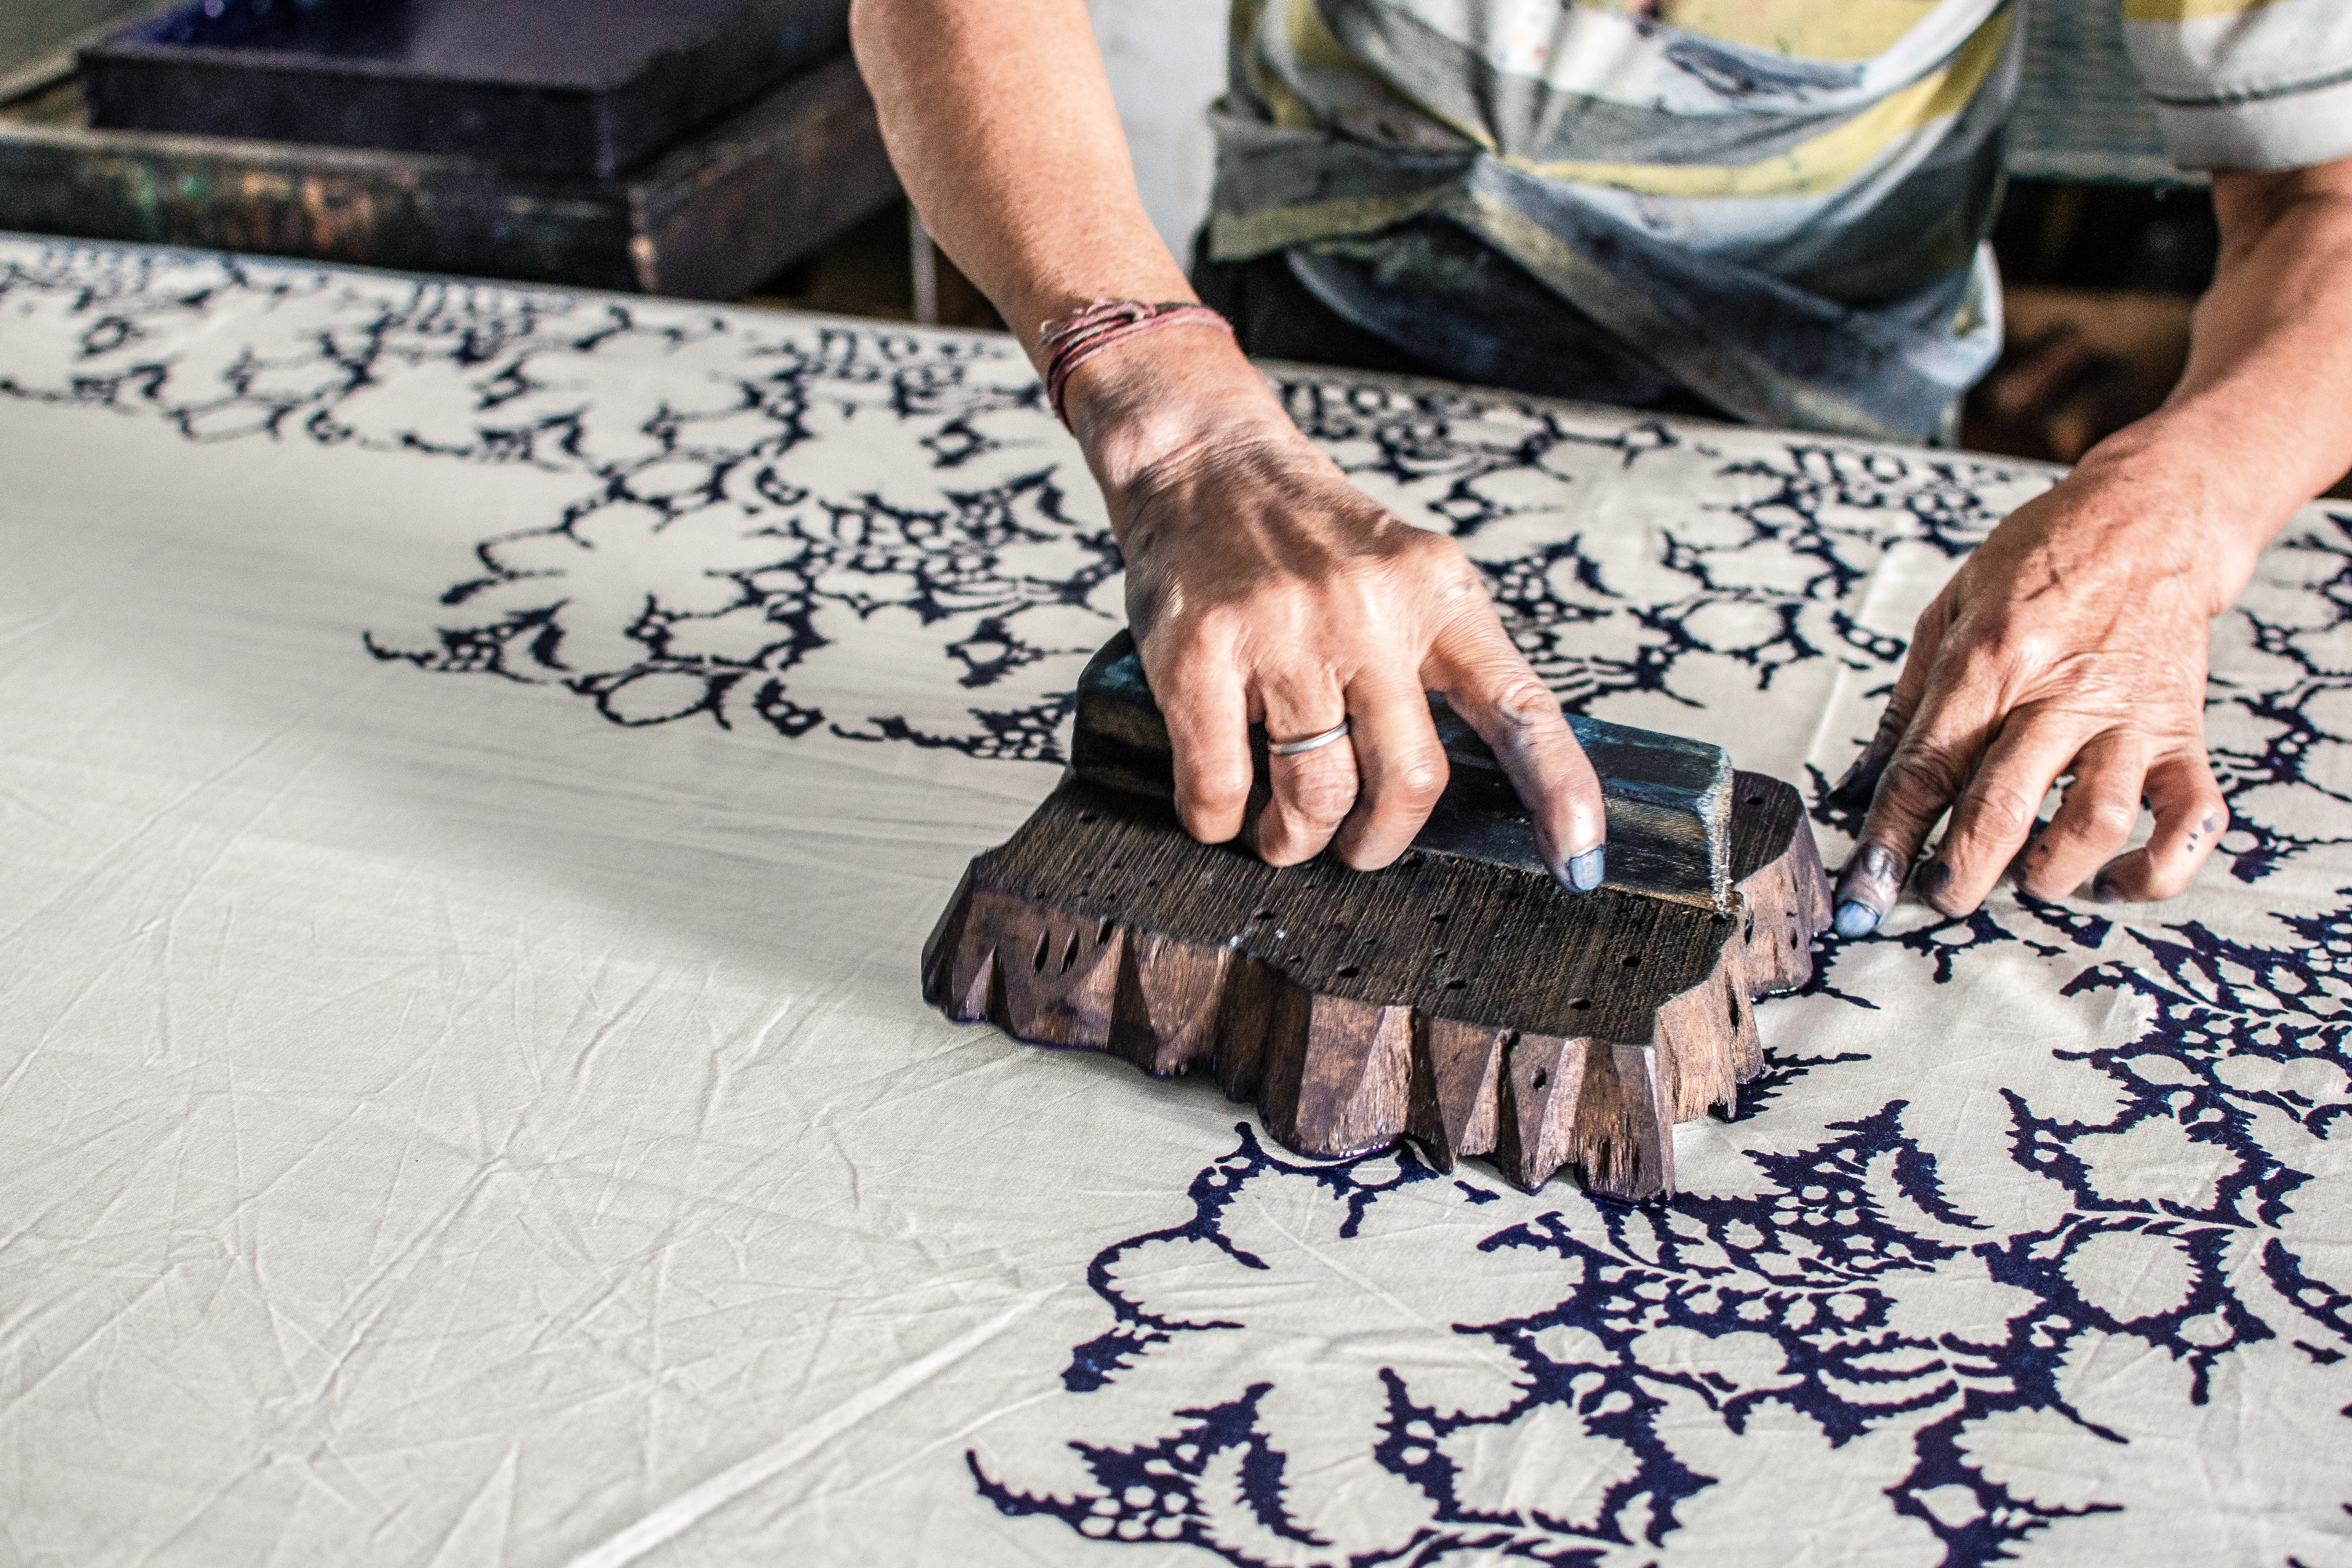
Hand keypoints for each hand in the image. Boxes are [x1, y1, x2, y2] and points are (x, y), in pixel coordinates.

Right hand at [1066, 329, 1607, 887]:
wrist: (1204, 463)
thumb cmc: (1308, 538)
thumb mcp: (1406, 574)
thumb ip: (1443, 661)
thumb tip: (1469, 783)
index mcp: (1438, 594)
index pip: (1521, 707)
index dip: (1560, 793)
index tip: (1580, 866)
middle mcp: (1369, 611)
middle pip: (1411, 778)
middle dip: (1380, 839)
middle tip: (1357, 845)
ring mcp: (1282, 632)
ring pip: (1315, 795)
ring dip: (1297, 840)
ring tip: (1284, 835)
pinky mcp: (1199, 655)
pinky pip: (1220, 784)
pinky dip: (1219, 819)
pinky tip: (1221, 809)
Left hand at [1828, 452, 2249, 935]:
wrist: (2151, 518)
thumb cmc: (2038, 564)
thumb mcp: (1948, 611)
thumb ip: (1905, 708)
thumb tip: (1855, 787)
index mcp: (1990, 658)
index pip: (1928, 766)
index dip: (1889, 839)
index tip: (1863, 894)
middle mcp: (2060, 692)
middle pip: (2002, 805)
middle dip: (1961, 871)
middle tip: (1938, 898)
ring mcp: (2129, 717)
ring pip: (2094, 821)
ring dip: (2052, 872)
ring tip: (2023, 880)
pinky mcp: (2183, 732)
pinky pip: (2190, 819)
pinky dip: (2157, 869)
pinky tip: (2115, 881)